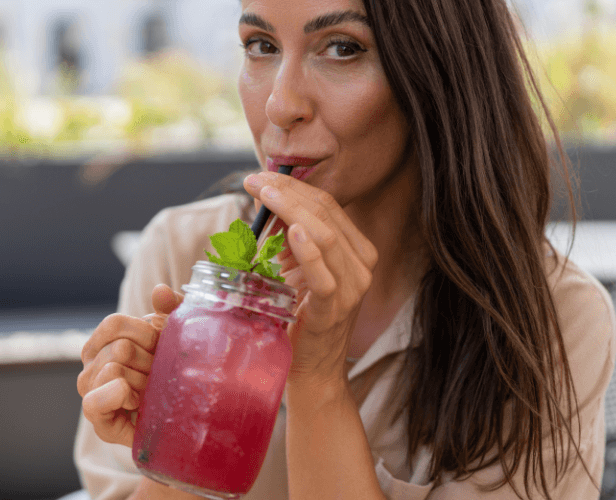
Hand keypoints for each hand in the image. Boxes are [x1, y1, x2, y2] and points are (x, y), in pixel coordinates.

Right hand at [77, 284, 182, 446]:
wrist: (186, 417)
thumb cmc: (176, 371)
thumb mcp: (178, 334)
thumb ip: (172, 308)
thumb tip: (160, 291)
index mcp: (103, 342)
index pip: (114, 324)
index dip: (145, 333)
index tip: (161, 347)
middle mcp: (91, 366)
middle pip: (120, 348)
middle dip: (149, 361)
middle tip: (160, 376)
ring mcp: (92, 393)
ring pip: (113, 370)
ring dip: (142, 381)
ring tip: (152, 392)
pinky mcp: (99, 423)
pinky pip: (93, 402)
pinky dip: (117, 396)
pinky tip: (136, 400)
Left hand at [244, 171, 378, 386]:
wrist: (311, 369)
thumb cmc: (298, 316)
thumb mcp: (295, 269)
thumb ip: (287, 238)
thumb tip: (266, 199)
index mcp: (356, 249)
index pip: (327, 205)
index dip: (294, 186)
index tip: (260, 176)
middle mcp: (361, 264)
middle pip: (325, 214)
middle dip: (287, 191)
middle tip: (254, 180)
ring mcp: (352, 287)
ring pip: (326, 236)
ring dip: (292, 210)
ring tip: (266, 195)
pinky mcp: (335, 308)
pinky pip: (324, 276)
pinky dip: (308, 252)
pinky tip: (291, 232)